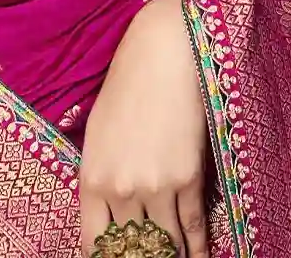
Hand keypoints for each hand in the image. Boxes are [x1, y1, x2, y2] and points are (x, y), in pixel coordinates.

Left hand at [80, 0, 207, 257]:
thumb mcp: (98, 132)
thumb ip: (100, 175)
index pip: (93, 243)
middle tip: (149, 254)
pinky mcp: (189, 179)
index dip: (107, 257)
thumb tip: (110, 212)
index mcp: (91, 179)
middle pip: (132, 247)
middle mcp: (120, 190)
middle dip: (142, 255)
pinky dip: (198, 247)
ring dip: (172, 253)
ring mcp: (156, 187)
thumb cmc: (126, 84)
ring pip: (166, 242)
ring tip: (177, 257)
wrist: (163, 52)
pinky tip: (200, 256)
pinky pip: (194, 227)